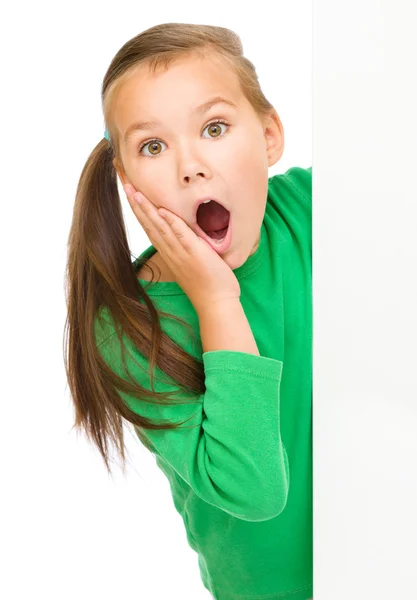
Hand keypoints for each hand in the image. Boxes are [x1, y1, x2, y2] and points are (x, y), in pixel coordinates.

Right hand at [123, 184, 240, 313]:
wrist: (216, 303)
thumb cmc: (207, 283)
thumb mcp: (191, 261)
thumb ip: (185, 246)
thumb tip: (185, 233)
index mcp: (168, 252)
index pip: (149, 226)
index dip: (138, 208)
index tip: (130, 191)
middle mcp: (170, 251)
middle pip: (148, 223)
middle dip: (136, 203)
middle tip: (124, 183)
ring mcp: (180, 253)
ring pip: (159, 227)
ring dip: (147, 209)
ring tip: (135, 192)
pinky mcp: (194, 254)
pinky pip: (181, 235)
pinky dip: (171, 223)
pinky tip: (162, 210)